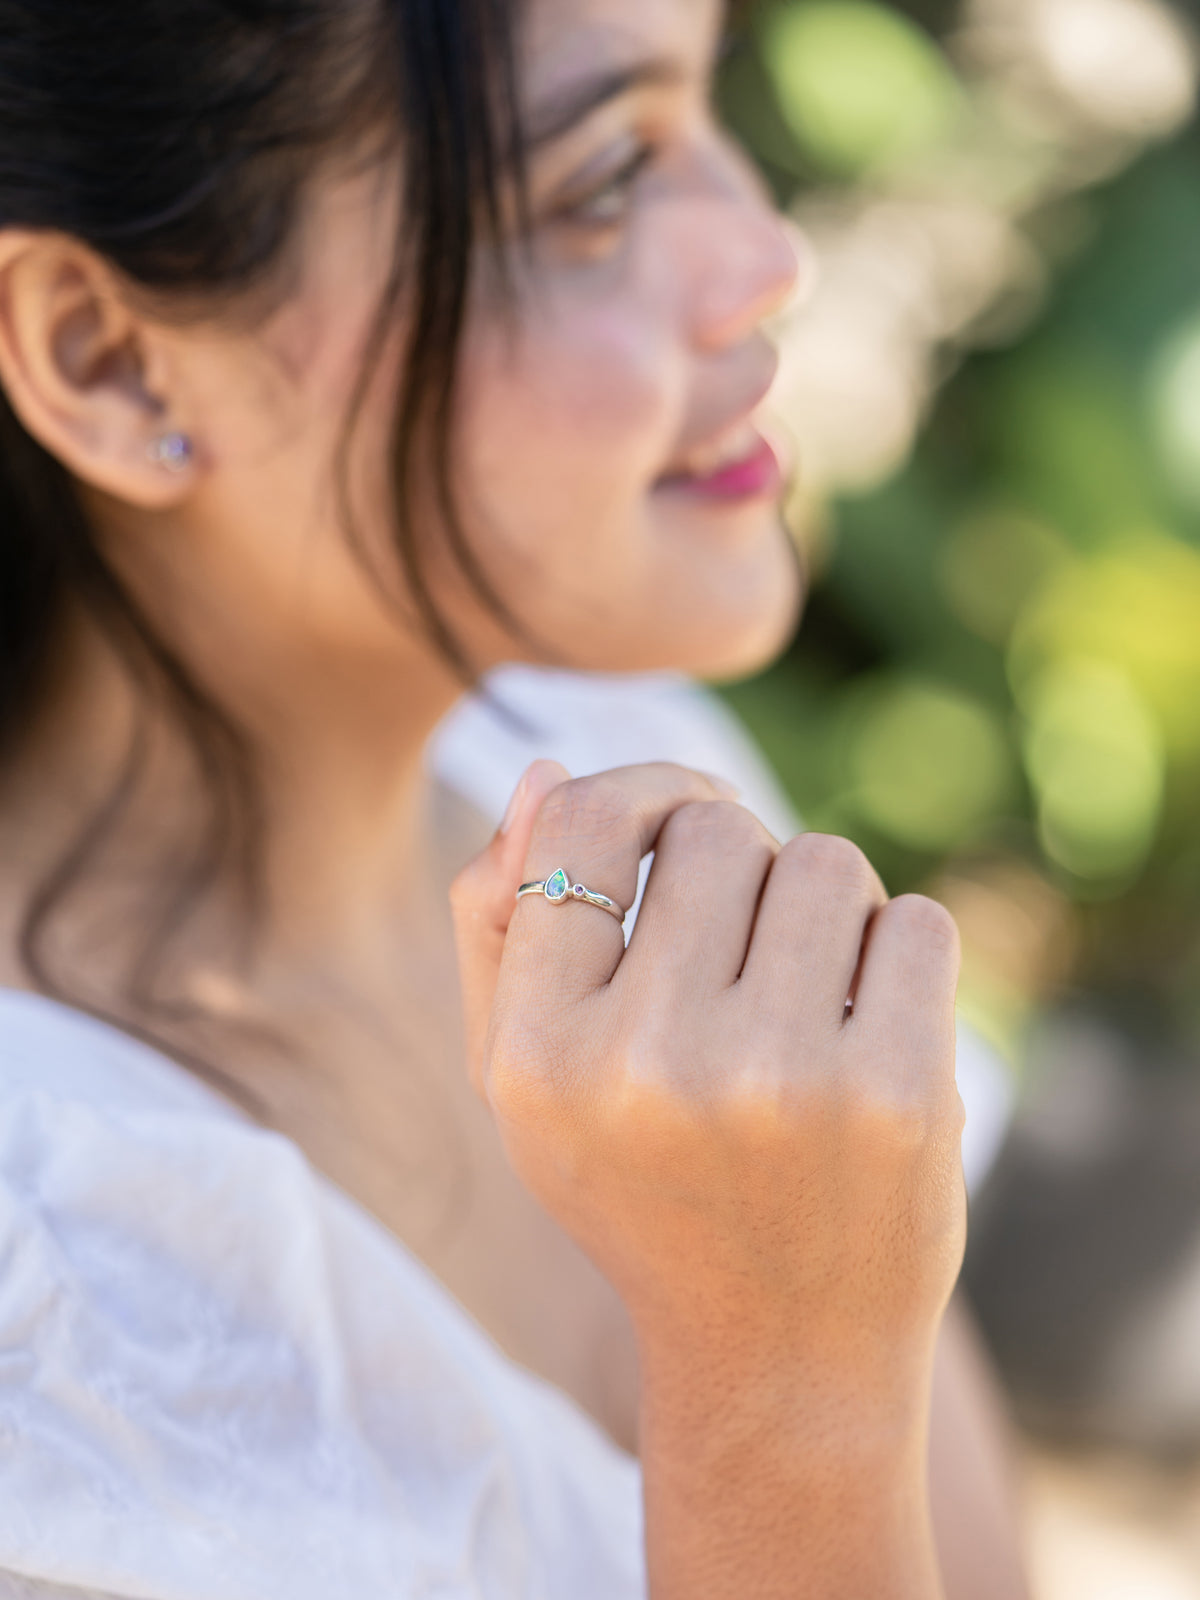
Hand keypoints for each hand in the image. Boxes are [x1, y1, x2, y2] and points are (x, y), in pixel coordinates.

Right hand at [451, 760, 965, 1396]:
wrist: (782, 1352)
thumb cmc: (644, 1189)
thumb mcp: (526, 1080)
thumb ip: (501, 924)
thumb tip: (543, 770)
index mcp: (539, 1055)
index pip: (583, 821)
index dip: (637, 792)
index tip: (670, 826)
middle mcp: (651, 1064)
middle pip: (715, 828)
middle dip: (737, 865)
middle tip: (744, 950)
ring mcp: (782, 1080)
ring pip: (823, 861)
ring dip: (821, 906)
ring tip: (806, 993)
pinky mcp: (900, 1095)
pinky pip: (917, 920)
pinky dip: (898, 955)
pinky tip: (868, 1030)